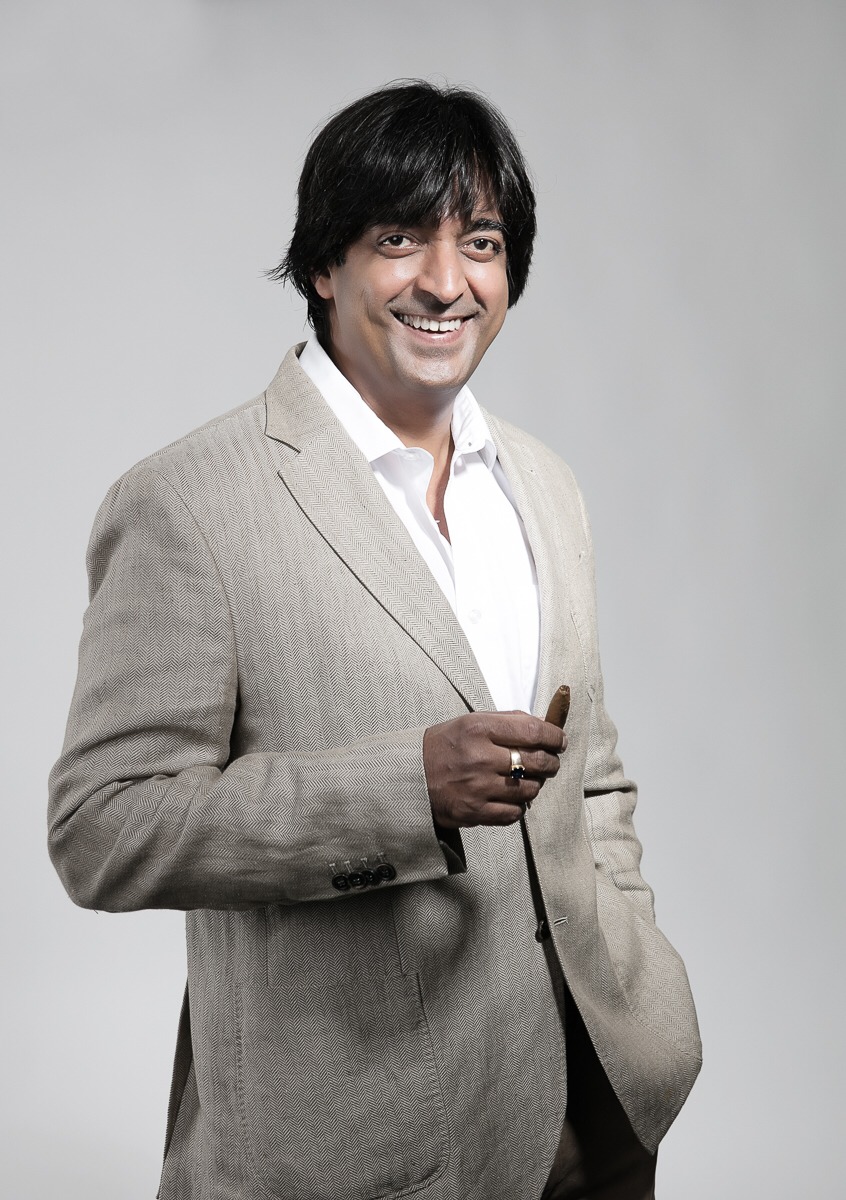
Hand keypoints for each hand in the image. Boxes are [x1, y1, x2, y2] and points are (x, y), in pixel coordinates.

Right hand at [423, 711, 566, 828]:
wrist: (409, 777)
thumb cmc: (443, 747)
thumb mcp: (469, 722)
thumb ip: (506, 722)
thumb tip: (544, 725)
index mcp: (478, 729)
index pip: (532, 730)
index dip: (554, 736)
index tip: (559, 740)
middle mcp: (479, 757)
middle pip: (537, 761)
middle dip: (551, 762)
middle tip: (550, 762)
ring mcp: (478, 787)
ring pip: (530, 790)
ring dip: (535, 785)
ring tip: (525, 780)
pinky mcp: (474, 812)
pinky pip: (515, 813)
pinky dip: (518, 806)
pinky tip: (510, 798)